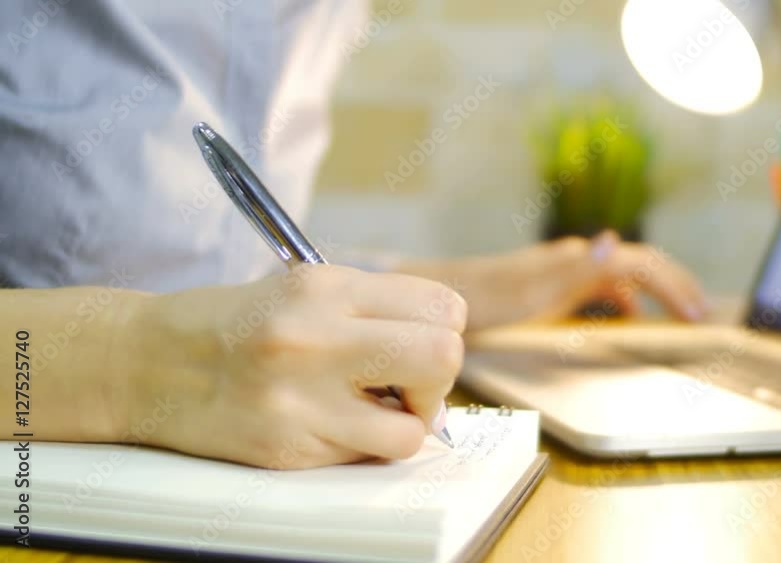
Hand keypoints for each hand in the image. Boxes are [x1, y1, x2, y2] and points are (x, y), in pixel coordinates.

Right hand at [122, 265, 466, 467]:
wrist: (144, 363)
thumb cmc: (232, 323)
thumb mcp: (301, 287)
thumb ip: (374, 310)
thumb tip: (440, 354)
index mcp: (324, 288)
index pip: (442, 305)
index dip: (444, 328)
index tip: (419, 342)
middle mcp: (314, 338)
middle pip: (442, 356)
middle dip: (438, 379)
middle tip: (408, 385)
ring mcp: (300, 399)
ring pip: (413, 430)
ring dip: (403, 426)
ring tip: (367, 411)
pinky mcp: (286, 449)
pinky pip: (365, 457)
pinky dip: (363, 446)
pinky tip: (330, 426)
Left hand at [397, 231, 708, 330]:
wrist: (438, 299)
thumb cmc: (484, 301)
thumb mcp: (532, 293)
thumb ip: (577, 272)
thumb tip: (614, 243)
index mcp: (577, 260)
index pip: (643, 264)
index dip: (675, 287)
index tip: (698, 316)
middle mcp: (575, 258)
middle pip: (641, 264)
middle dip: (676, 285)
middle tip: (702, 313)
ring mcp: (564, 269)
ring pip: (624, 275)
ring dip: (655, 292)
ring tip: (678, 315)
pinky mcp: (552, 283)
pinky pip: (602, 288)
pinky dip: (626, 300)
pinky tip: (627, 317)